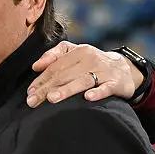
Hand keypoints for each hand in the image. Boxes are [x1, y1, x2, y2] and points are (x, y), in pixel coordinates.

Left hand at [28, 42, 144, 107]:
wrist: (124, 69)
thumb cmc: (93, 64)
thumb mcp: (75, 53)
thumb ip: (55, 56)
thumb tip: (35, 66)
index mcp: (79, 51)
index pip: (56, 67)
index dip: (41, 79)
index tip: (30, 92)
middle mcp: (91, 59)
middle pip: (65, 74)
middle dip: (47, 88)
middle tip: (33, 101)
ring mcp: (104, 71)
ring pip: (83, 80)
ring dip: (67, 90)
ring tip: (52, 98)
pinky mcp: (116, 83)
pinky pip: (106, 88)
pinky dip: (98, 92)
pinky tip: (88, 98)